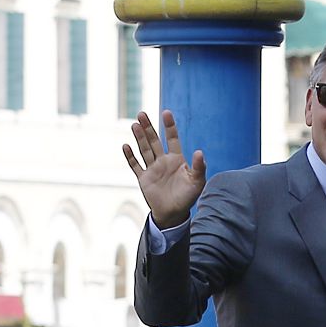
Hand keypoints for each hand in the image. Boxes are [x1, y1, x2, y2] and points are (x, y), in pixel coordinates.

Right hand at [123, 110, 206, 228]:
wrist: (174, 214)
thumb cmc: (188, 197)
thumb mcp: (197, 181)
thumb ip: (199, 166)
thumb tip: (200, 152)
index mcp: (176, 159)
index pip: (172, 139)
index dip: (169, 126)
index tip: (166, 113)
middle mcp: (163, 161)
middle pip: (154, 141)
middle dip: (148, 128)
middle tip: (141, 113)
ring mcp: (152, 169)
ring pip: (144, 150)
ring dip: (139, 138)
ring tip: (134, 125)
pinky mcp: (143, 179)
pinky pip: (135, 165)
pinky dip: (130, 156)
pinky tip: (125, 145)